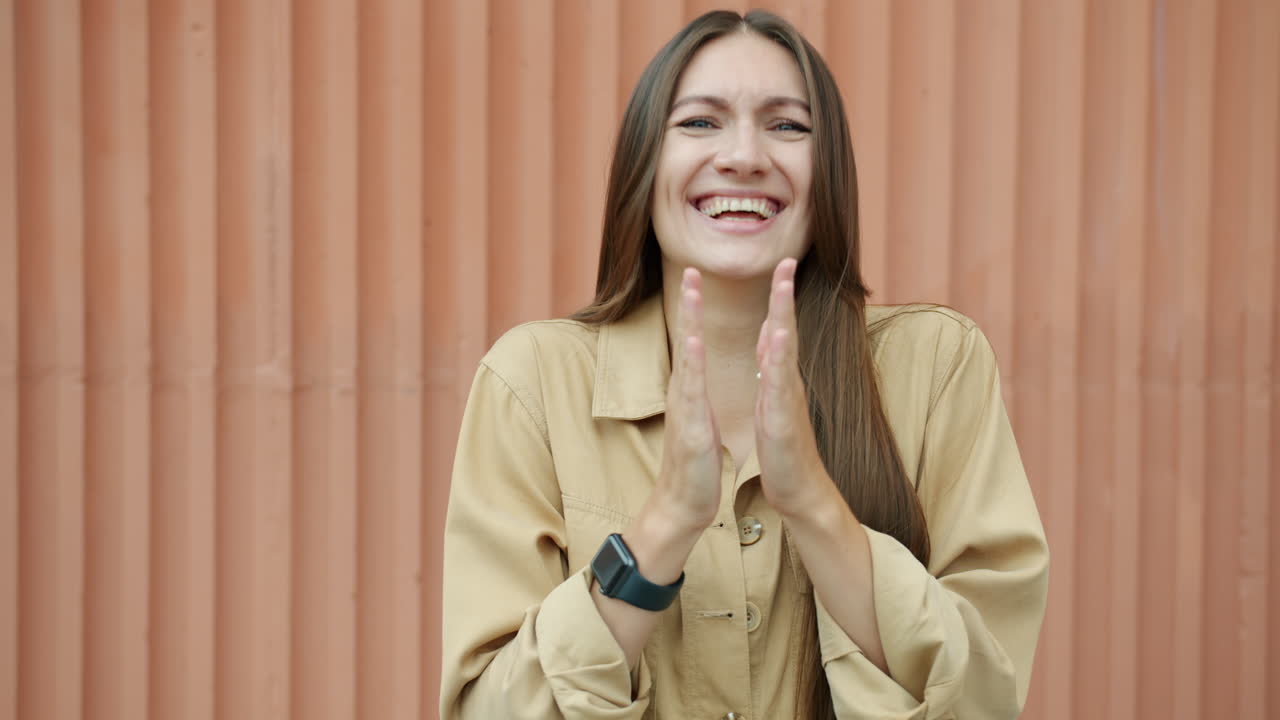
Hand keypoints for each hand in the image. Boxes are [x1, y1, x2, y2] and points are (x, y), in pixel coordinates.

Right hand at [650, 268, 722, 531]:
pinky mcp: (691, 424)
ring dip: (689, 321)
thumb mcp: (698, 420)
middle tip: (690, 268)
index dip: (695, 311)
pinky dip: (693, 362)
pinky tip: (695, 340)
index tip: (697, 279)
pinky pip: (692, 389)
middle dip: (688, 303)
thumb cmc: (694, 464)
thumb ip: (695, 395)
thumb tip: (693, 377)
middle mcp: (683, 391)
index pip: (693, 342)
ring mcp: (685, 406)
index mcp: (691, 390)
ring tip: (691, 290)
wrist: (683, 503)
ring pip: (687, 355)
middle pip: (686, 338)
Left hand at [755, 259, 831, 517]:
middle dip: (785, 296)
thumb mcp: (774, 405)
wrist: (800, 490)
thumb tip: (773, 346)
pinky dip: (778, 363)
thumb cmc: (784, 451)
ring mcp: (787, 400)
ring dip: (784, 319)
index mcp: (780, 381)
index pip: (779, 332)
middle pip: (786, 331)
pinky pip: (779, 387)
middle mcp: (787, 384)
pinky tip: (777, 341)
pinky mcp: (782, 420)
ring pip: (785, 353)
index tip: (780, 267)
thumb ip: (775, 374)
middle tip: (786, 261)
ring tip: (783, 287)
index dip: (778, 300)